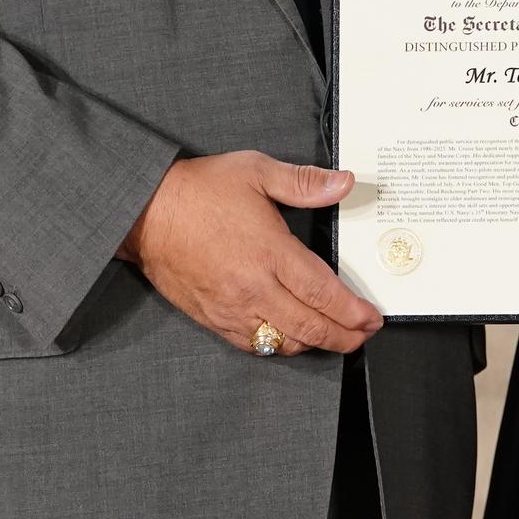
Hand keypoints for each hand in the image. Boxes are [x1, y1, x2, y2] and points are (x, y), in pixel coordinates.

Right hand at [120, 153, 382, 356]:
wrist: (145, 211)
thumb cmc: (199, 190)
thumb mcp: (256, 170)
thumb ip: (304, 182)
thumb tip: (344, 182)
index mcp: (270, 252)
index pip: (324, 294)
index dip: (354, 312)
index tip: (372, 318)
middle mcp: (254, 286)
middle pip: (310, 327)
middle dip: (345, 337)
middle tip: (363, 335)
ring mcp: (231, 307)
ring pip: (283, 343)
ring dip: (314, 345)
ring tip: (334, 337)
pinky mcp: (212, 318)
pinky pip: (252, 345)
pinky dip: (277, 347)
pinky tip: (289, 338)